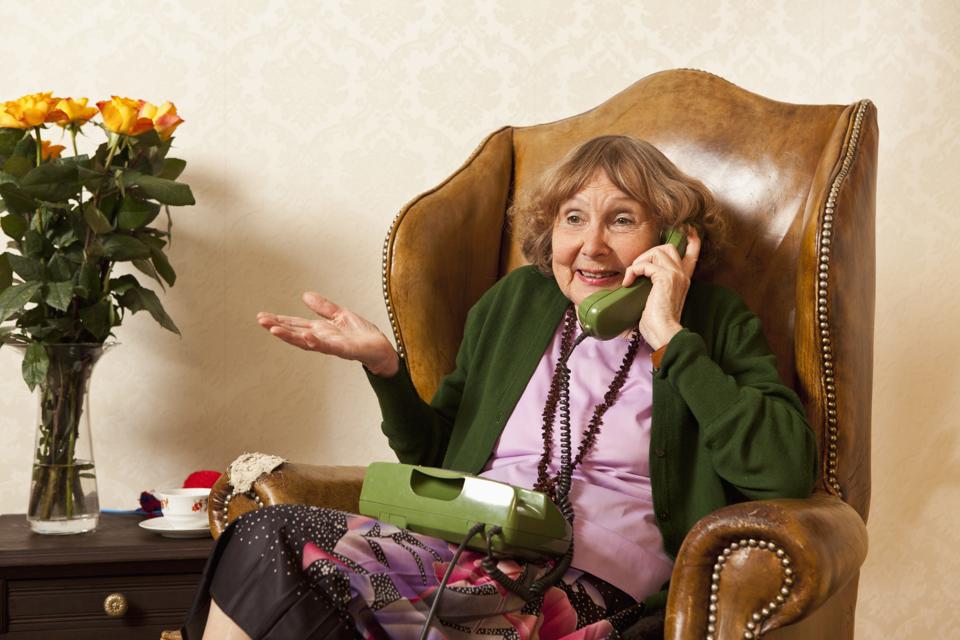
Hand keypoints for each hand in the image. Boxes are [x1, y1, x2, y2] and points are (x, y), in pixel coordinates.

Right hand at [256, 293, 398, 376]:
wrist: (381, 348)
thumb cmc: (362, 335)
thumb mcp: (340, 315)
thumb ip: (323, 307)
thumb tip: (305, 296)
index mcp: (320, 330)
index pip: (295, 325)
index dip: (279, 321)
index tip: (262, 317)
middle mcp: (322, 339)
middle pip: (295, 333)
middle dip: (278, 327)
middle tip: (261, 321)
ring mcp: (331, 345)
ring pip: (306, 342)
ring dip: (290, 336)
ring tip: (274, 329)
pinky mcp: (344, 350)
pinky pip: (328, 346)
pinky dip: (316, 342)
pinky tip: (306, 336)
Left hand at [621, 227, 700, 348]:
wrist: (664, 333)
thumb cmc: (657, 323)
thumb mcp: (655, 300)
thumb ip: (652, 287)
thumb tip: (632, 285)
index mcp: (683, 279)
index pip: (693, 253)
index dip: (691, 239)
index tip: (688, 229)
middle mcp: (682, 274)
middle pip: (668, 247)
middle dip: (648, 253)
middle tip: (637, 269)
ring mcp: (675, 274)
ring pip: (656, 251)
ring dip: (639, 261)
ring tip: (632, 276)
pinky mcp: (665, 278)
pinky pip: (645, 264)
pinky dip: (633, 270)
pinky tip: (629, 282)